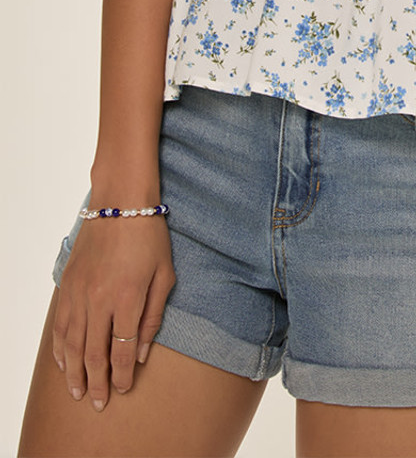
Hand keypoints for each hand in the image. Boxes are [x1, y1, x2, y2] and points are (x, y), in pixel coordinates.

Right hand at [52, 215, 175, 411]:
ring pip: (72, 344)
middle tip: (97, 403)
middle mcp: (100, 299)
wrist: (120, 202)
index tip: (123, 390)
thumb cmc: (150, 236)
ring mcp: (80, 292)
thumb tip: (140, 353)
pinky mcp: (68, 284)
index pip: (121, 350)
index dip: (121, 375)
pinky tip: (64, 362)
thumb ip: (153, 317)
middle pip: (94, 353)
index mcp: (128, 297)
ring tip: (78, 391)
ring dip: (74, 372)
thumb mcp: (165, 275)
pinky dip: (60, 348)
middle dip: (96, 383)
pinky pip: (60, 325)